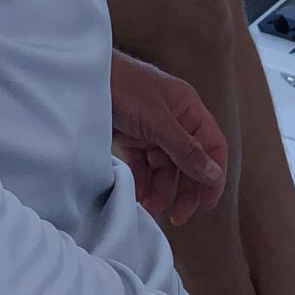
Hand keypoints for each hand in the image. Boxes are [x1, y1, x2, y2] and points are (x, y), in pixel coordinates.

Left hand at [109, 51, 226, 224]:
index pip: (212, 146)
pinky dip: (142, 182)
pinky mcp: (131, 137)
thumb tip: (214, 175)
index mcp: (188, 109)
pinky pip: (143, 166)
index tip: (207, 204)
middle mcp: (174, 120)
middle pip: (190, 162)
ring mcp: (152, 129)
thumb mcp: (157, 121)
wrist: (80, 77)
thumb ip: (185, 149)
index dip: (213, 175)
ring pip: (165, 168)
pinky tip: (137, 197)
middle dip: (185, 190)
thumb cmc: (123, 87)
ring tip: (150, 211)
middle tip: (178, 217)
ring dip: (161, 191)